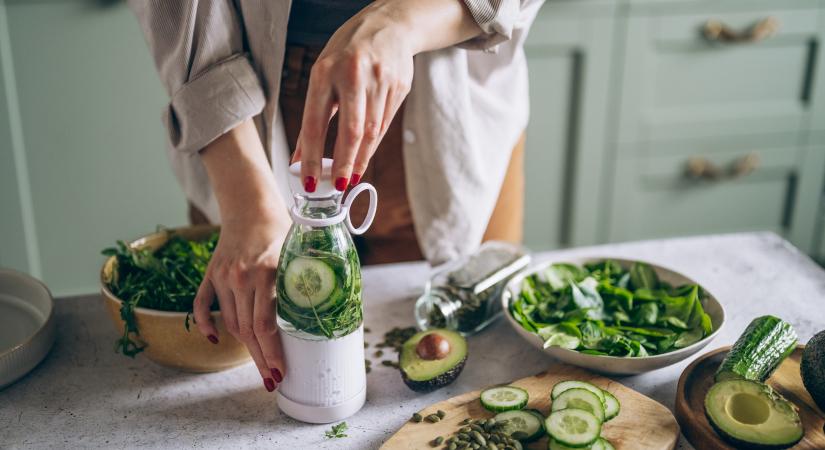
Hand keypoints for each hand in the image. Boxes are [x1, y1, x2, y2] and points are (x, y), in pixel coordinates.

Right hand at [194, 119, 291, 391]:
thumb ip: (307, 280)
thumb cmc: (282, 228)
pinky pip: (202, 304)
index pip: (267, 325)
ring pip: (231, 322)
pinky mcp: (212, 273)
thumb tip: (329, 311)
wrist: (251, 204)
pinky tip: (215, 339)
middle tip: (272, 381)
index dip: (273, 353)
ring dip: (244, 348)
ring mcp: (223, 277)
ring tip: (261, 367)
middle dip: (262, 360)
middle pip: (249, 331)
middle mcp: (241, 278)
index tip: (282, 373)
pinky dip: (206, 323)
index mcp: (267, 273)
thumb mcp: (300, 252)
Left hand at [294, 2, 414, 191]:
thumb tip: (300, 155)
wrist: (391, 24)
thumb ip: (313, 114)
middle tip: (338, 186)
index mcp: (326, 71)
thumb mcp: (323, 73)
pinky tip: (364, 155)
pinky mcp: (399, 87)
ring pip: (371, 132)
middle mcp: (354, 75)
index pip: (316, 123)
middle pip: (351, 131)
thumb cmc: (348, 52)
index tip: (309, 180)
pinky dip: (372, 144)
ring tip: (350, 177)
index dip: (311, 156)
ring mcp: (381, 81)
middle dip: (343, 163)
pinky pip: (384, 124)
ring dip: (360, 158)